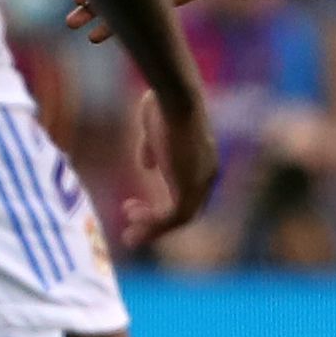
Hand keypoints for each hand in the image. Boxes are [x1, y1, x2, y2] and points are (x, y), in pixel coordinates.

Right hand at [121, 89, 216, 247]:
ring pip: (180, 218)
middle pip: (185, 210)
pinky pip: (174, 217)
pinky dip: (154, 224)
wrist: (175, 101)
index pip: (186, 193)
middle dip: (156, 221)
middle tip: (130, 224)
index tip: (132, 206)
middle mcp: (206, 176)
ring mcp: (201, 183)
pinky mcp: (190, 188)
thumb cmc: (163, 107)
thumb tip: (147, 166)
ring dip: (153, 228)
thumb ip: (152, 149)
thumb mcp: (154, 129)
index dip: (161, 203)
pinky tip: (133, 221)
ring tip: (129, 235)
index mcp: (200, 162)